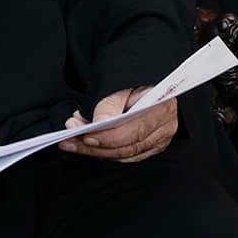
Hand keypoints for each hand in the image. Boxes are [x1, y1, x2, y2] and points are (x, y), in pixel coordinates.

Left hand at [61, 89, 176, 163]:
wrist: (146, 82)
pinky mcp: (152, 147)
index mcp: (163, 106)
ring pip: (125, 154)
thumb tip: (97, 124)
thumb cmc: (135, 80)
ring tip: (73, 143)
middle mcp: (166, 126)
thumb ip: (109, 105)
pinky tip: (88, 146)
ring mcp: (161, 139)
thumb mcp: (121, 85)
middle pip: (128, 146)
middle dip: (96, 146)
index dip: (109, 137)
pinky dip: (106, 153)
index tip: (86, 136)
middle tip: (70, 140)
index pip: (135, 130)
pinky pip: (126, 156)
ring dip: (96, 151)